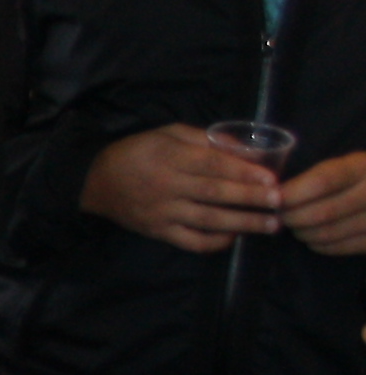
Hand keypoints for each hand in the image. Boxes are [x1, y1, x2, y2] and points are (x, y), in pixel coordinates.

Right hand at [82, 124, 284, 251]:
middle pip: (215, 193)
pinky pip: (192, 241)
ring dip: (243, 222)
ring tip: (270, 224)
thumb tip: (245, 150)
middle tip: (279, 201)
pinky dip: (216, 241)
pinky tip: (235, 236)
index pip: (212, 165)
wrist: (96, 182)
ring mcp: (163, 212)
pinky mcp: (159, 232)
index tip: (271, 177)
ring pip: (208, 219)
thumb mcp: (167, 133)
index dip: (243, 171)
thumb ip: (205, 139)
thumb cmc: (137, 152)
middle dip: (250, 197)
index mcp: (169, 157)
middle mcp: (167, 186)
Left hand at [282, 151, 365, 254]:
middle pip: (323, 212)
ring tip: (295, 228)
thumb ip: (318, 176)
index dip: (292, 193)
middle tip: (281, 217)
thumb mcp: (348, 164)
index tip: (274, 199)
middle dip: (293, 217)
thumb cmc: (361, 177)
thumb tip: (276, 192)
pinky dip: (320, 246)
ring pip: (330, 233)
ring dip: (304, 233)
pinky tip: (313, 240)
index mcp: (362, 167)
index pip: (321, 182)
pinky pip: (343, 247)